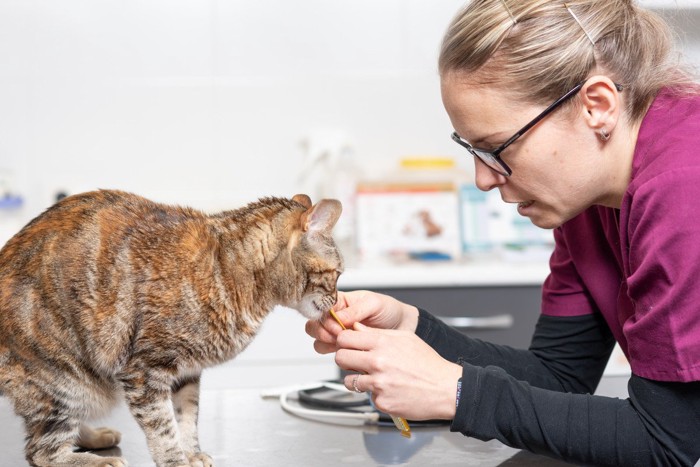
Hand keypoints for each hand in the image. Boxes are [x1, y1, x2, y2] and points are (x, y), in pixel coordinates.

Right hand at [304, 290, 418, 354]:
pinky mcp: (343, 346)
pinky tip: (348, 350)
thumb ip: (356, 310)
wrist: (402, 326)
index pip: (320, 308)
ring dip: (327, 343)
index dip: (325, 318)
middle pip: (313, 324)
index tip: (339, 325)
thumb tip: (339, 317)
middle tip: (340, 335)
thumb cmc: (389, 310)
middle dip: (323, 332)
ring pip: (318, 339)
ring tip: (344, 343)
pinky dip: (334, 352)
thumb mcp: (375, 304)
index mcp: (340, 301)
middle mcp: (335, 316)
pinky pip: (328, 350)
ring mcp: (337, 332)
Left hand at [336, 323, 462, 420]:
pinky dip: (376, 394)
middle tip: (355, 362)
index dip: (344, 342)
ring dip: (357, 379)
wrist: (445, 388)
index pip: (345, 338)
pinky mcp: (382, 402)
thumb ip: (378, 332)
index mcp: (382, 343)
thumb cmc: (428, 363)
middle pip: (341, 358)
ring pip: (349, 380)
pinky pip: (368, 396)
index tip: (348, 345)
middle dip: (345, 359)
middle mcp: (378, 362)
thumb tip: (357, 327)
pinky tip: (389, 389)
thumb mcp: (405, 338)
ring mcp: (378, 383)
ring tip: (373, 378)